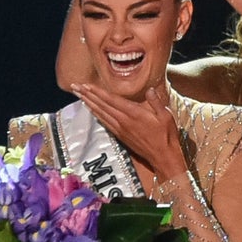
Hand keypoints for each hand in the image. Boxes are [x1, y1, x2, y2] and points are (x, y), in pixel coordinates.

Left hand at [70, 84, 187, 179]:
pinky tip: (90, 109)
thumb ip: (156, 101)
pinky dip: (96, 114)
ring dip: (88, 103)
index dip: (98, 91)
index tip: (86, 85)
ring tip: (78, 95)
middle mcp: (124, 121)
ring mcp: (121, 129)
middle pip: (102, 105)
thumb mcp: (166, 116)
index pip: (111, 99)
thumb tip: (149, 89)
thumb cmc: (166, 136)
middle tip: (75, 86)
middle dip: (88, 95)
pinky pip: (104, 122)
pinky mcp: (120, 136)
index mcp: (134, 113)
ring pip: (100, 113)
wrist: (163, 157)